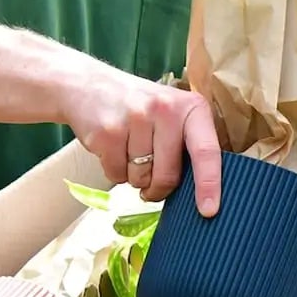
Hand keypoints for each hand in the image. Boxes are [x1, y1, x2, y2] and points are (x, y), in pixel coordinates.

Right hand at [63, 67, 222, 215]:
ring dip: (134, 178)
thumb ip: (188, 145)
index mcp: (191, 107)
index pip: (206, 151)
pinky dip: (114, 172)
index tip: (209, 211)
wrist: (87, 85)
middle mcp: (165, 109)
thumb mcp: (172, 115)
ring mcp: (134, 119)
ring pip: (140, 179)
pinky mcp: (107, 132)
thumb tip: (199, 194)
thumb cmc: (139, 108)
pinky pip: (116, 175)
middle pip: (168, 176)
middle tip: (151, 179)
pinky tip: (113, 149)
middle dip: (158, 188)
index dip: (209, 184)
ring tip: (128, 151)